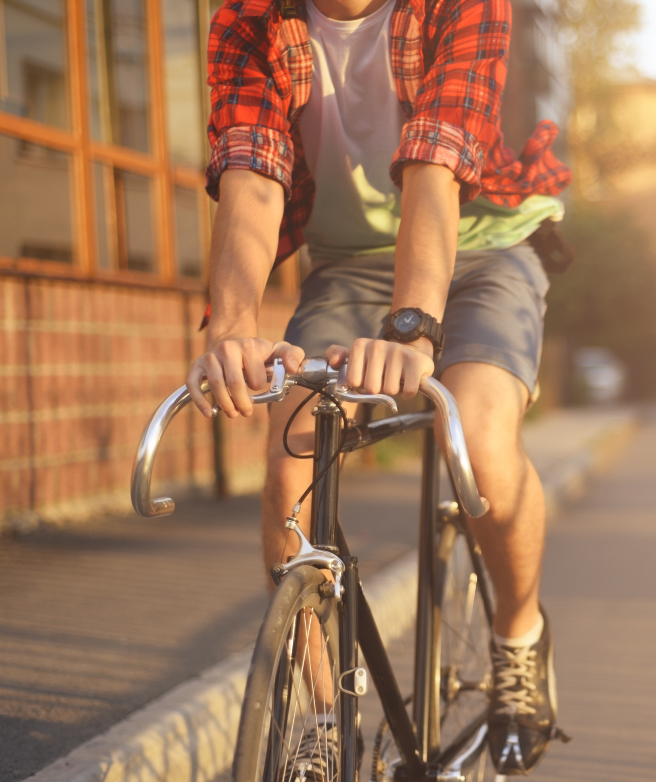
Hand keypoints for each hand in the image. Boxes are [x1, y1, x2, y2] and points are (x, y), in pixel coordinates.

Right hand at [187, 338, 304, 418]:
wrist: (232, 342)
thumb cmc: (257, 353)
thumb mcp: (278, 350)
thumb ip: (293, 355)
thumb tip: (293, 368)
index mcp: (248, 345)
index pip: (255, 377)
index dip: (259, 387)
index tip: (259, 388)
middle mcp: (227, 348)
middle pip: (234, 383)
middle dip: (242, 402)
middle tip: (246, 411)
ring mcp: (210, 356)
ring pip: (215, 385)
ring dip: (225, 404)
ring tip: (233, 413)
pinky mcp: (197, 365)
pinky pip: (194, 384)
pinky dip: (200, 401)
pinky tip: (209, 413)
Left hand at [326, 337, 433, 398]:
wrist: (409, 354)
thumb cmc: (379, 362)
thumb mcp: (356, 357)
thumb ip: (337, 355)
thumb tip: (334, 361)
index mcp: (360, 345)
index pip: (353, 381)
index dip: (360, 385)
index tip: (366, 377)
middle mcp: (377, 345)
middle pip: (371, 388)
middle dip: (378, 389)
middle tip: (382, 379)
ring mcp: (397, 351)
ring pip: (390, 390)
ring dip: (393, 390)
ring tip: (395, 378)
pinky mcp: (416, 360)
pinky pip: (408, 390)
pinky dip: (408, 392)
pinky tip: (407, 382)